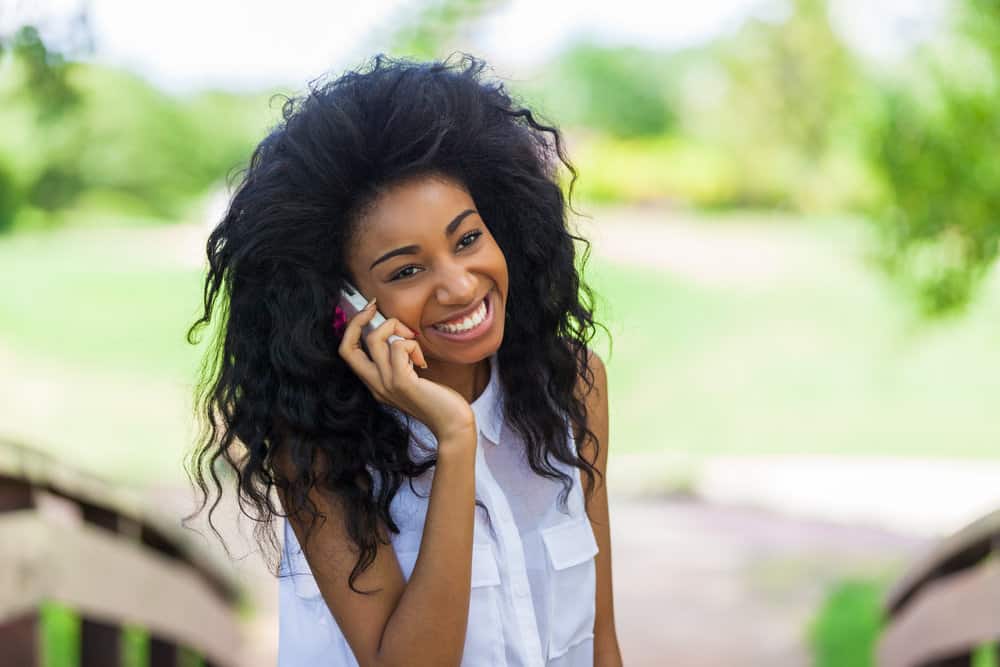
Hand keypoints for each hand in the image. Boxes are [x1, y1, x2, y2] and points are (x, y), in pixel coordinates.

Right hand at [338, 299, 475, 439]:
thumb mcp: (411, 378)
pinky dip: (411, 344)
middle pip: (347, 347)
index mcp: (375, 383)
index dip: (353, 328)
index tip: (370, 311)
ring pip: (374, 340)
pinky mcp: (402, 383)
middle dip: (358, 320)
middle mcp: (375, 384)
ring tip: (413, 340)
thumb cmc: (438, 400)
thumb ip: (400, 361)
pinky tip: (422, 360)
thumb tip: (400, 333)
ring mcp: (386, 385)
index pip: (347, 352)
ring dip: (395, 328)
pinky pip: (398, 348)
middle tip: (376, 309)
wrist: (452, 425)